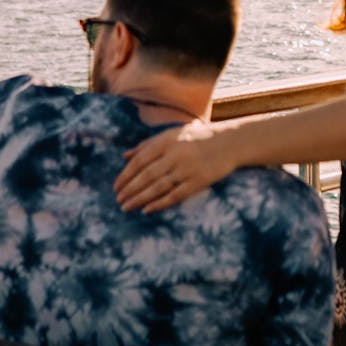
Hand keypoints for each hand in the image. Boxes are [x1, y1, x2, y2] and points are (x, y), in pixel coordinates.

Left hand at [114, 119, 234, 212]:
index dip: (126, 175)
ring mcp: (187, 169)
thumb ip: (148, 144)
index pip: (140, 160)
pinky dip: (159, 203)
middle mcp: (176, 154)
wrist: (230, 142)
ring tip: (126, 207)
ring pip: (158, 187)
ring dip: (139, 198)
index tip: (116, 187)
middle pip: (147, 175)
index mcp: (167, 141)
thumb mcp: (172, 135)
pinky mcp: (199, 182)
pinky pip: (175, 195)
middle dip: (129, 189)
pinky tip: (147, 210)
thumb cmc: (198, 137)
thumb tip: (125, 156)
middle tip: (118, 200)